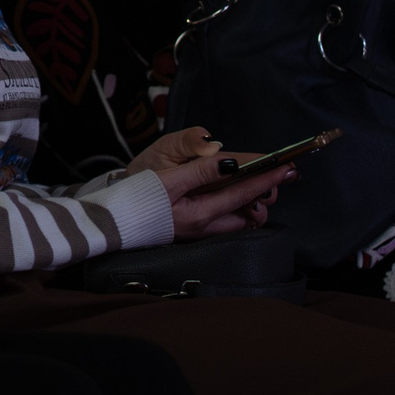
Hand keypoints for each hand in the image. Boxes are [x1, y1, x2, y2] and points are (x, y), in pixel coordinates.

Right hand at [130, 126, 294, 238]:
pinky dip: (234, 209)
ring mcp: (197, 232)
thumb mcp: (165, 178)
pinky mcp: (189, 231)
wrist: (108, 222)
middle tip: (274, 176)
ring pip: (236, 221)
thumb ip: (200, 170)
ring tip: (256, 186)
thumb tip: (231, 162)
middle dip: (263, 195)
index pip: (243, 192)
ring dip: (250, 204)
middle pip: (247, 214)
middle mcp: (203, 227)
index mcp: (200, 213)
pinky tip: (230, 198)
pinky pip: (222, 222)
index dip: (266, 177)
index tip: (286, 167)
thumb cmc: (132, 198)